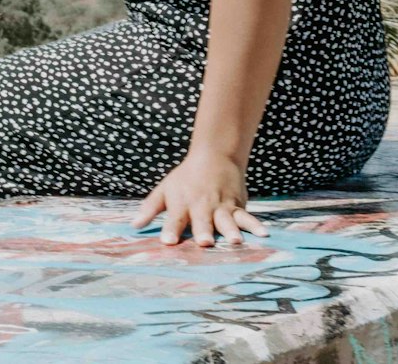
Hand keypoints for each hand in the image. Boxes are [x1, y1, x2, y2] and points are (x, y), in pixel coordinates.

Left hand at [130, 148, 270, 246]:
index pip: (175, 218)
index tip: (168, 242)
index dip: (171, 229)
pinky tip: (264, 235)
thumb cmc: (186, 178)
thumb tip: (133, 226)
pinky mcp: (237, 205)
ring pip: (226, 220)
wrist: (215, 155)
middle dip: (204, 231)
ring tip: (236, 241)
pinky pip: (247, 216)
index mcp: (183, 203)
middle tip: (205, 243)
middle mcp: (202, 206)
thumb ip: (149, 209)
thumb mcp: (165, 190)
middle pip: (202, 220)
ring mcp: (222, 206)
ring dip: (231, 230)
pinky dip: (255, 225)